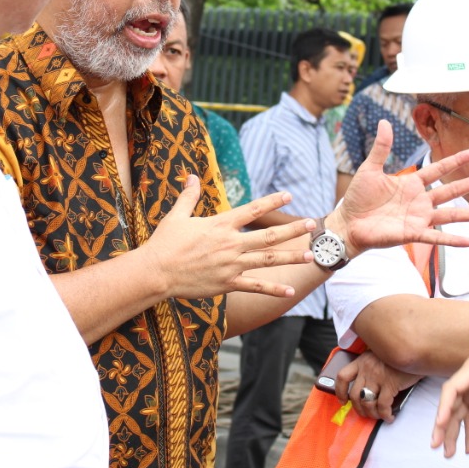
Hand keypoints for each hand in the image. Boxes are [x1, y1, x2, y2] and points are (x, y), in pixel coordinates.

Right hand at [139, 176, 315, 300]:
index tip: (288, 195)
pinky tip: (289, 291)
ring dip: (290, 257)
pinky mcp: (228, 284)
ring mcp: (231, 265)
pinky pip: (255, 287)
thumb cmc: (165, 243)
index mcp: (220, 225)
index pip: (252, 210)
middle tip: (312, 224)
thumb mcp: (177, 216)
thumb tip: (193, 176)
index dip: (272, 201)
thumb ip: (189, 196)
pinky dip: (273, 289)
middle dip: (292, 230)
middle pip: (268, 235)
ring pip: (267, 260)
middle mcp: (230, 244)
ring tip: (309, 255)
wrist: (156, 272)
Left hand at [330, 121, 468, 254]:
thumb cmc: (358, 198)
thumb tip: (384, 122)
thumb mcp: (370, 169)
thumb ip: (381, 148)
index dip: (455, 161)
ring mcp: (418, 218)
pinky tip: (467, 241)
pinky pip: (435, 237)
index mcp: (411, 184)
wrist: (348, 223)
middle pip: (451, 191)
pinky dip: (451, 240)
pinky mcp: (412, 234)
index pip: (438, 169)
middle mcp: (419, 201)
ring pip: (451, 215)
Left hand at [333, 350, 420, 422]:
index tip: (343, 401)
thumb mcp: (379, 356)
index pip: (342, 376)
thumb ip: (370, 368)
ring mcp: (377, 376)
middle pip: (354, 395)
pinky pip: (383, 406)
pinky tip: (389, 417)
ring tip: (379, 416)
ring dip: (372, 414)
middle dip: (359, 409)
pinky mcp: (390, 384)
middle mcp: (366, 368)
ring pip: (367, 402)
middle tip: (366, 414)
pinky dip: (385, 415)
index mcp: (362, 361)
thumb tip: (364, 390)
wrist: (416, 350)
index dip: (340, 391)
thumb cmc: (398, 356)